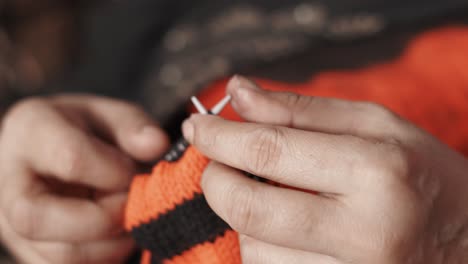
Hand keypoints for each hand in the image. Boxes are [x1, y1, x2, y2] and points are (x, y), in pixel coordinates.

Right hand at [0, 95, 168, 263]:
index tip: (135, 173)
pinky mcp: (30, 253)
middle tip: (133, 203)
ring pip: (58, 255)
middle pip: (40, 219)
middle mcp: (8, 183)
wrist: (51, 156)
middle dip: (105, 217)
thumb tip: (157, 145)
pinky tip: (117, 237)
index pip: (71, 158)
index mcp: (29, 132)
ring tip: (129, 218)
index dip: (116, 172)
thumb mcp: (109, 115)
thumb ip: (133, 126)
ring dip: (110, 244)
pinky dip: (104, 259)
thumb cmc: (84, 133)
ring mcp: (11, 225)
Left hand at [182, 76, 467, 263]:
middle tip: (220, 163)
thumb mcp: (375, 125)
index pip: (269, 150)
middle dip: (217, 180)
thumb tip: (237, 94)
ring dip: (247, 219)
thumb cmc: (423, 176)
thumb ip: (300, 110)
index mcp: (375, 172)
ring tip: (280, 201)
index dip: (220, 136)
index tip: (197, 127)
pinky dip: (264, 248)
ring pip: (254, 248)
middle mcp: (363, 232)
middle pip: (248, 207)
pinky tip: (290, 232)